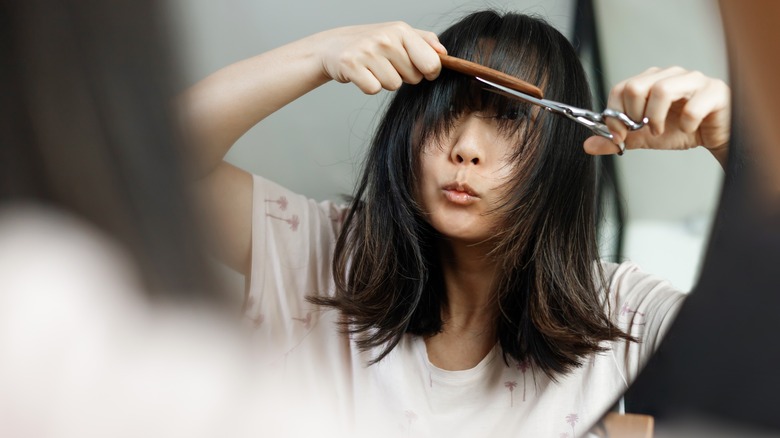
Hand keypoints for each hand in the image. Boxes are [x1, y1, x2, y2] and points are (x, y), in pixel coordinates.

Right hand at [318, 22, 446, 94]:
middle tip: (388, 65)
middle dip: (404, 76)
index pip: (432, 63)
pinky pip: (374, 89)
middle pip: (414, 78)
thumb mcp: (398, 35)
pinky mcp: (352, 66)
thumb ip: (424, 41)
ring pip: (394, 85)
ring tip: (374, 68)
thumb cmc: (371, 43)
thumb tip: (444, 54)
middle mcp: (385, 38)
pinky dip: (369, 86)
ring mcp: (367, 51)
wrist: (333, 46)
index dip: (430, 72)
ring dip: (385, 81)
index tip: (423, 70)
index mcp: (401, 30)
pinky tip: (363, 74)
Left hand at [583, 67, 730, 164]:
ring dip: (655, 118)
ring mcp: (693, 80)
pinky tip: (688, 129)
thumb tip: (588, 145)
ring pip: (661, 90)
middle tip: (642, 131)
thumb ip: (618, 139)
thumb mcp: (643, 137)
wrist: (715, 136)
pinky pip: (692, 107)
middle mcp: (670, 75)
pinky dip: (686, 124)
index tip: (619, 134)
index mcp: (650, 81)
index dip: (614, 115)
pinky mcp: (715, 91)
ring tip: (659, 131)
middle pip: (635, 86)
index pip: (620, 89)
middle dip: (632, 116)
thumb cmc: (681, 129)